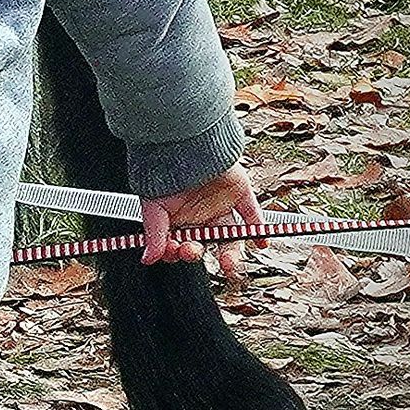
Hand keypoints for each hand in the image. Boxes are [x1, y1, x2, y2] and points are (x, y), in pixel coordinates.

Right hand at [140, 164, 262, 278]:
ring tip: (229, 264)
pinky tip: (260, 244)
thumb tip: (148, 259)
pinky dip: (258, 230)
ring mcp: (221, 206)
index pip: (180, 244)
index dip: (177, 252)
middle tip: (193, 251)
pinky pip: (252, 215)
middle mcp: (200, 214)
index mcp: (178, 218)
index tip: (173, 251)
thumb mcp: (153, 207)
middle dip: (200, 253)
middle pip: (205, 244)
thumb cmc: (163, 170)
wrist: (184, 145)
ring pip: (230, 236)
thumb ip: (154, 235)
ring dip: (231, 253)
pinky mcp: (239, 194)